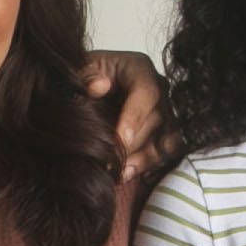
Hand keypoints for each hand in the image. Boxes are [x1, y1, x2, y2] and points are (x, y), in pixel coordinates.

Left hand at [84, 50, 170, 173]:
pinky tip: (126, 176)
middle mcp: (158, 89)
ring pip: (165, 140)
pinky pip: (166, 154)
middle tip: (111, 163)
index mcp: (139, 69)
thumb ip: (85, 76)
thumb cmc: (82, 80)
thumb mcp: (78, 72)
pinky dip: (149, 167)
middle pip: (156, 120)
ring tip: (120, 174)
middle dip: (133, 144)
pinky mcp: (165, 135)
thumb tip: (97, 87)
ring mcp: (164, 113)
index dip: (135, 117)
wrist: (85, 94)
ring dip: (143, 159)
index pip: (146, 92)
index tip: (121, 138)